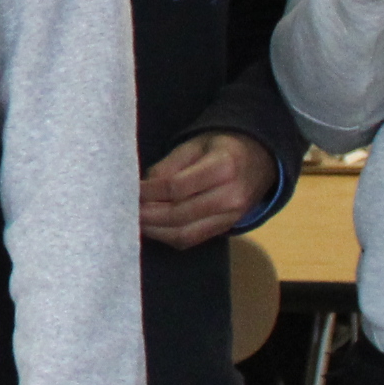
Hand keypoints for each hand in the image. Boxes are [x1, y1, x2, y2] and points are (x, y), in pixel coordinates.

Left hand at [139, 131, 273, 248]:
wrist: (260, 160)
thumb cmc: (222, 147)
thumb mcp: (195, 144)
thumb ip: (169, 165)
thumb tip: (143, 187)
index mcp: (223, 167)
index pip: (176, 187)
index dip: (148, 192)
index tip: (129, 190)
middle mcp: (231, 196)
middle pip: (178, 214)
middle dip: (147, 214)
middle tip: (123, 210)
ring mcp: (231, 217)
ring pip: (185, 233)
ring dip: (154, 230)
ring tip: (134, 221)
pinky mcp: (227, 228)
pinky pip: (193, 240)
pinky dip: (168, 237)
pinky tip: (152, 228)